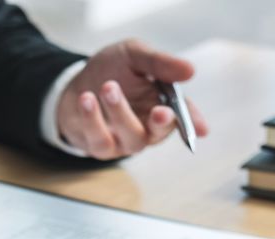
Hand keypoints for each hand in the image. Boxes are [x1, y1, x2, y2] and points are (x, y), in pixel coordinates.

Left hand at [57, 40, 208, 159]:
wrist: (73, 83)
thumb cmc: (111, 70)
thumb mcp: (134, 55)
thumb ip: (159, 63)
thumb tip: (190, 71)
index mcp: (162, 104)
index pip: (182, 116)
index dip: (192, 123)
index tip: (201, 129)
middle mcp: (147, 127)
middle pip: (160, 133)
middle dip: (163, 124)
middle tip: (161, 112)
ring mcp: (124, 141)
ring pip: (132, 138)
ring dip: (121, 112)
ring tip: (108, 87)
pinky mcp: (101, 147)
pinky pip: (101, 141)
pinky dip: (93, 119)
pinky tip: (87, 98)